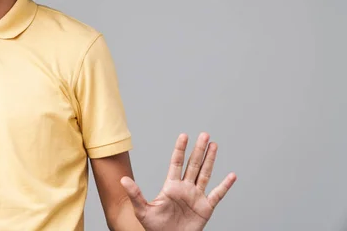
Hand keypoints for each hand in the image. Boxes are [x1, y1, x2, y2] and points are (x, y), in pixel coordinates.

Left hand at [120, 133, 235, 230]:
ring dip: (210, 160)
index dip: (180, 149)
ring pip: (205, 174)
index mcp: (171, 186)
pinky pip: (217, 194)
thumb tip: (123, 180)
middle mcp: (185, 188)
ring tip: (214, 145)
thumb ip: (135, 194)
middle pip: (193, 164)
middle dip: (198, 149)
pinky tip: (231, 175)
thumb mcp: (142, 210)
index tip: (184, 135)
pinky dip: (225, 185)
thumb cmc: (155, 228)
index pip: (177, 163)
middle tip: (204, 134)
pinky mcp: (205, 208)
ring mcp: (196, 197)